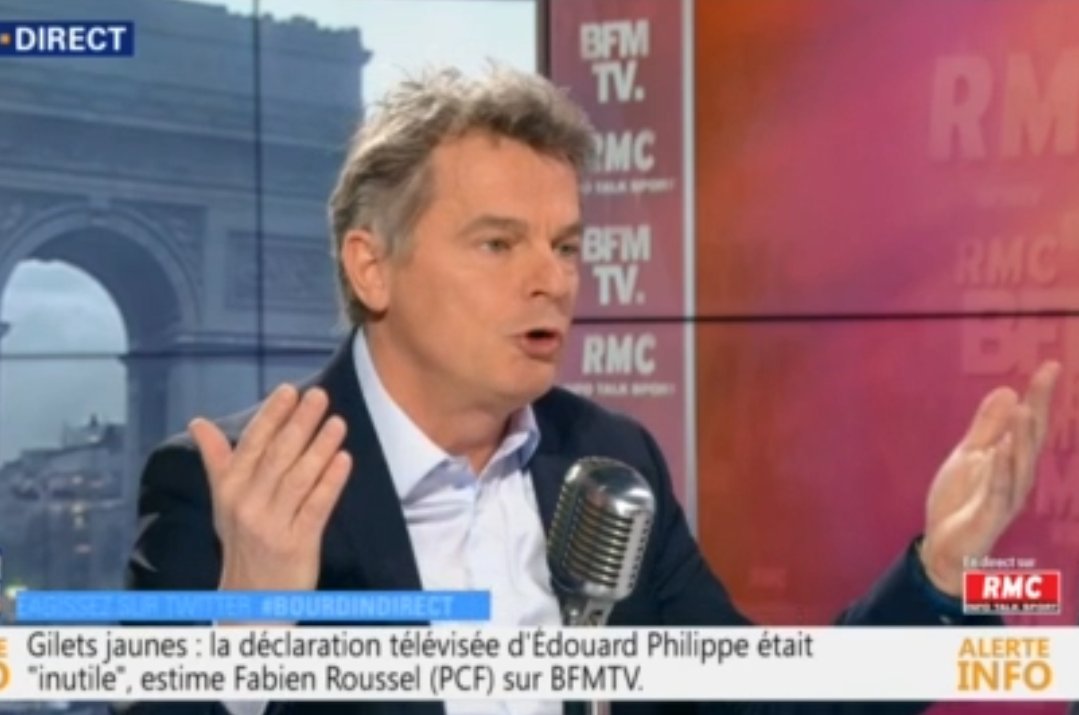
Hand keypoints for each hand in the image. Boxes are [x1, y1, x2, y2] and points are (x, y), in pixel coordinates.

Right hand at [189, 385, 350, 591]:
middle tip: (320, 395)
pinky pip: (317, 507)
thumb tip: (198, 422)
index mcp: (230, 489)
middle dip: (299, 422)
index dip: (271, 415)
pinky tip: (345, 460)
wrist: (250, 599)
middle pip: (277, 455)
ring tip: (338, 422)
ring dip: (320, 447)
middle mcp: (247, 505)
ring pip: (299, 478)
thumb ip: (217, 459)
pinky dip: (331, 482)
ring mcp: (272, 525)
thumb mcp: (224, 501)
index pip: (252, 443)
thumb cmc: (242, 541)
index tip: (289, 391)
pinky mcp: (297, 544)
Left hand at [920, 361, 1060, 595]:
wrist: (943, 546)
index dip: (1040, 396)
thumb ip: (987, 427)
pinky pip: (998, 492)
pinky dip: (1001, 471)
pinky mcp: (990, 516)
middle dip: (1039, 408)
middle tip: (1045, 377)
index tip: (1051, 366)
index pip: (1029, 424)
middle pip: (1030, 440)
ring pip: (1019, 465)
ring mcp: (1005, 498)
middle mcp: (1017, 478)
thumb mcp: (970, 455)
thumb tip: (1008, 391)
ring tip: (1025, 409)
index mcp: (1012, 461)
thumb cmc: (961, 500)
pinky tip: (1001, 451)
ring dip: (1022, 438)